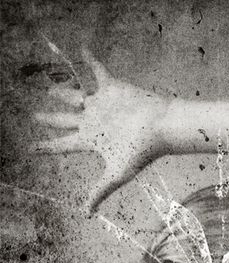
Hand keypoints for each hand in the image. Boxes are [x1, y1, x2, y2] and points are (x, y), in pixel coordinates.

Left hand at [31, 49, 170, 212]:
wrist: (160, 127)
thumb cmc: (141, 152)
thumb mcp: (116, 174)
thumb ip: (99, 190)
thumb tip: (86, 213)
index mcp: (92, 141)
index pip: (63, 145)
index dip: (47, 146)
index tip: (32, 149)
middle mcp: (94, 122)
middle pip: (66, 120)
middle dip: (50, 119)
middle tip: (35, 117)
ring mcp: (101, 104)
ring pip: (76, 96)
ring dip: (63, 92)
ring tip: (51, 89)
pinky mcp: (112, 88)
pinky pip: (97, 71)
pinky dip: (90, 59)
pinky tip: (81, 48)